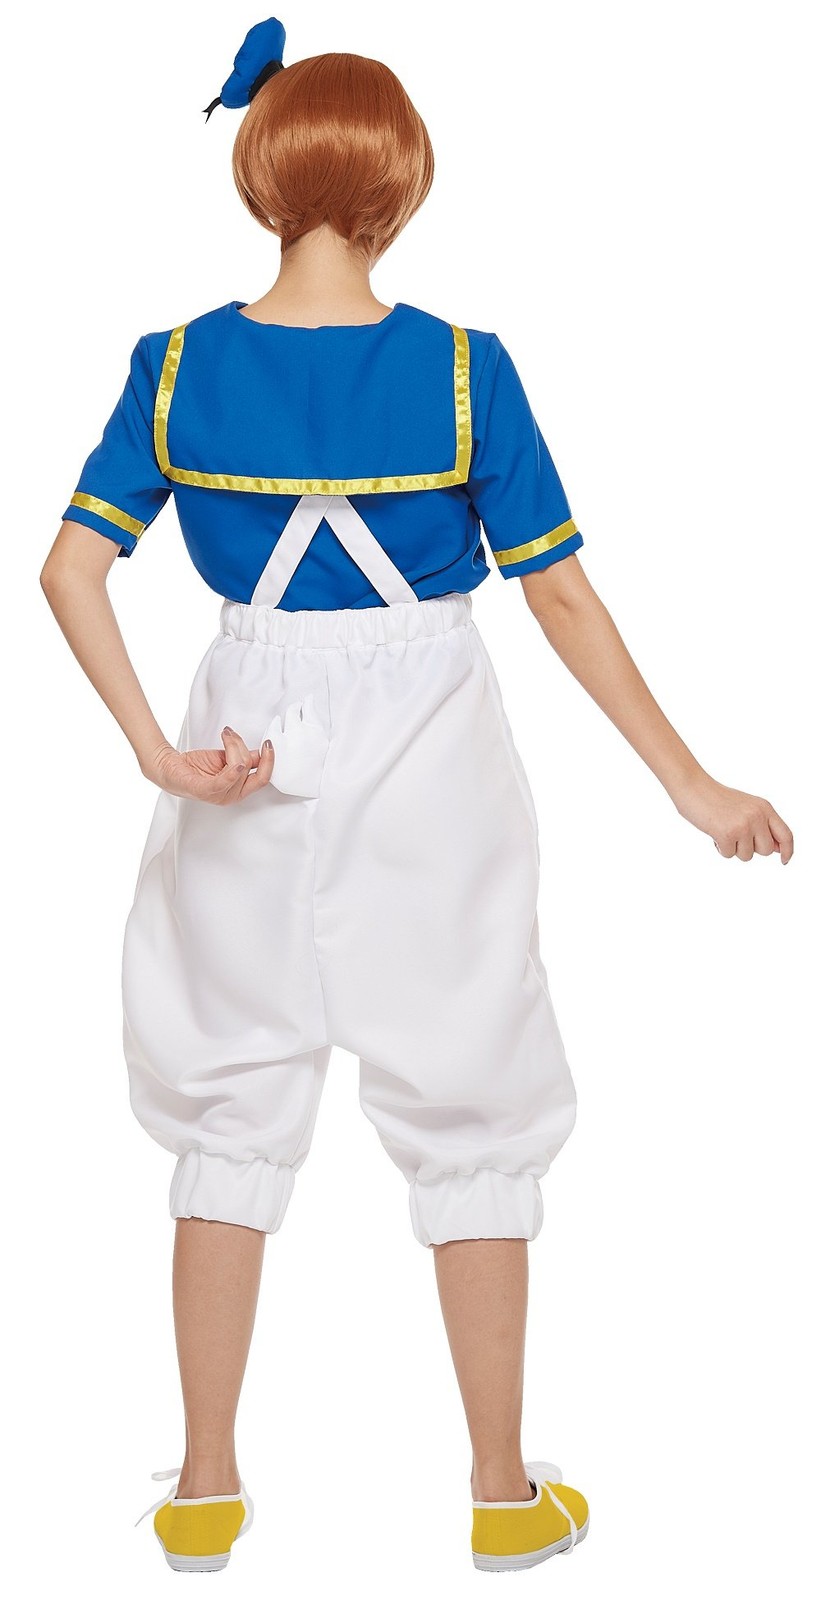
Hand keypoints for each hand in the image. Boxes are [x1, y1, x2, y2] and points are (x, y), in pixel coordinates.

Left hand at [142, 725, 274, 803]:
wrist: (169, 766)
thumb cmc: (196, 765)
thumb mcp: (226, 759)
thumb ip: (244, 758)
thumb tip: (262, 751)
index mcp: (239, 789)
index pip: (263, 778)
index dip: (270, 761)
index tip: (268, 743)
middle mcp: (231, 796)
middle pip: (253, 771)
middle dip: (246, 750)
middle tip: (234, 735)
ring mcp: (218, 796)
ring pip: (240, 767)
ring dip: (233, 745)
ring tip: (224, 735)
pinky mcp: (205, 791)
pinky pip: (224, 782)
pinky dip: (232, 772)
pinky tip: (234, 764)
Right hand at [672, 771, 793, 862]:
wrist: (693, 787)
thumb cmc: (717, 798)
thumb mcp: (747, 806)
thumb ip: (763, 825)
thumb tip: (777, 849)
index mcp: (765, 808)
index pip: (786, 834)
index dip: (788, 850)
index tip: (784, 860)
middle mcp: (757, 816)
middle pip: (765, 850)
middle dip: (751, 848)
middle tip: (736, 835)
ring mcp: (743, 825)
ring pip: (746, 856)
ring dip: (733, 848)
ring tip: (723, 831)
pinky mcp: (727, 833)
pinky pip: (728, 855)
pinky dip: (720, 848)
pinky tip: (714, 832)